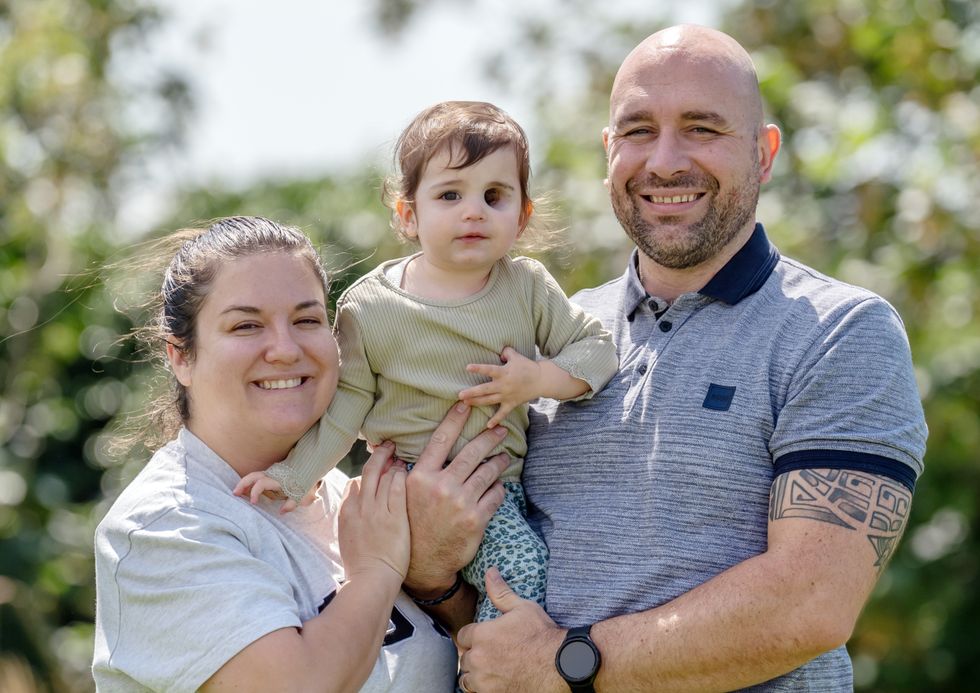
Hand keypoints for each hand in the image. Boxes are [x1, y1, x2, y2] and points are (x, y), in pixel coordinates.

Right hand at [233, 472, 314, 514]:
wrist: (310, 467)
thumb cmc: (306, 482)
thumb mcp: (302, 495)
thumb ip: (292, 504)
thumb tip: (281, 512)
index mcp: (277, 479)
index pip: (261, 483)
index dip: (255, 493)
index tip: (253, 503)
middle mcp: (272, 474)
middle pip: (252, 476)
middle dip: (242, 484)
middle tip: (235, 494)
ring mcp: (271, 473)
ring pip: (253, 475)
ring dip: (244, 483)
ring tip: (237, 493)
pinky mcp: (271, 474)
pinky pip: (258, 477)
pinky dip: (250, 482)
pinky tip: (246, 490)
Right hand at [338, 441, 408, 581]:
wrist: (371, 580)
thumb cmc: (362, 565)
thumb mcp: (347, 537)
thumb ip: (351, 513)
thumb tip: (354, 492)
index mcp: (347, 512)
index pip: (357, 481)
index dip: (369, 470)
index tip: (378, 464)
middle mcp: (361, 506)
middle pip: (370, 471)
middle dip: (380, 455)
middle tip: (389, 445)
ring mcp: (377, 510)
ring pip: (386, 475)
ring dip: (395, 464)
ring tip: (402, 458)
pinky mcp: (394, 516)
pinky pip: (398, 487)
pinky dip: (403, 476)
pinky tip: (409, 472)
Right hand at [403, 402, 508, 595]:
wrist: (423, 563)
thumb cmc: (412, 525)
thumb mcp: (402, 496)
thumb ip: (403, 471)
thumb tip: (388, 448)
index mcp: (420, 477)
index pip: (441, 439)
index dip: (456, 419)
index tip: (467, 404)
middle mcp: (441, 486)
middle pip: (472, 452)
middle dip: (490, 436)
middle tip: (500, 428)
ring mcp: (460, 502)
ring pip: (488, 472)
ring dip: (499, 462)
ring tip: (504, 457)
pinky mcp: (476, 518)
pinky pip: (495, 495)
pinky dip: (498, 488)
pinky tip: (498, 486)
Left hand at [456, 567, 566, 692]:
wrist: (560, 665)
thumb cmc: (542, 634)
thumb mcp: (523, 608)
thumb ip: (501, 592)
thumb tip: (490, 572)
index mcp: (482, 635)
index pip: (462, 636)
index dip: (472, 637)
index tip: (482, 638)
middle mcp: (478, 659)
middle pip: (464, 658)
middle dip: (474, 655)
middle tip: (490, 654)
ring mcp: (484, 681)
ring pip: (467, 678)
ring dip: (475, 674)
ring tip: (490, 670)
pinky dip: (483, 688)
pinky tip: (495, 682)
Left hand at [460, 346, 540, 427]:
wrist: (541, 380)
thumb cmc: (527, 366)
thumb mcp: (516, 356)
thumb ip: (506, 352)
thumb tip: (499, 351)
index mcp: (504, 372)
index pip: (489, 370)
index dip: (479, 368)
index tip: (467, 367)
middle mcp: (504, 385)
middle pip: (485, 389)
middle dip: (472, 392)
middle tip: (459, 395)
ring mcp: (507, 395)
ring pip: (489, 400)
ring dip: (477, 402)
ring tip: (465, 403)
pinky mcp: (512, 403)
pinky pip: (503, 413)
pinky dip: (496, 419)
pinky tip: (488, 425)